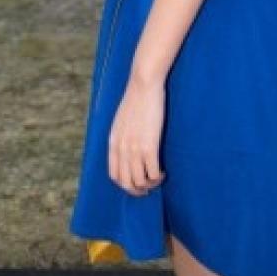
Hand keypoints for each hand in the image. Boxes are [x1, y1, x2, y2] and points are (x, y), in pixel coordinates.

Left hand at [107, 74, 166, 196]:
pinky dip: (158, 178)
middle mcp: (121, 149)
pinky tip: (163, 172)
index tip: (136, 183)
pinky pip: (153, 173)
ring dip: (150, 185)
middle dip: (138, 190)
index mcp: (113, 143)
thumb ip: (121, 137)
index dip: (125, 184)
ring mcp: (134, 149)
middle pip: (126, 183)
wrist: (144, 85)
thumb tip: (127, 150)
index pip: (114, 175)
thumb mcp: (121, 121)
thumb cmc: (136, 100)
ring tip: (157, 179)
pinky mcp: (149, 147)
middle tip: (148, 187)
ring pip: (140, 182)